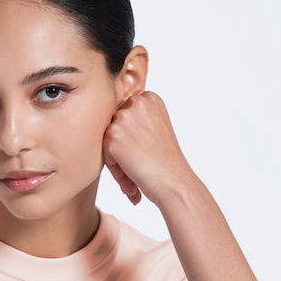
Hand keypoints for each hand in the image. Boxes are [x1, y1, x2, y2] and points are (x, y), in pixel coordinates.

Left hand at [102, 89, 195, 207]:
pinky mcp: (113, 135)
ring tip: (135, 179)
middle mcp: (137, 102)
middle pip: (115, 127)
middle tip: (139, 170)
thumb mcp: (157, 129)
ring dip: (118, 162)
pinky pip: (105, 154)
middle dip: (123, 150)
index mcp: (150, 98)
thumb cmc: (168, 163)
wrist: (175, 181)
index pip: (126, 116)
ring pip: (109, 141)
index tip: (143, 155)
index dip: (132, 140)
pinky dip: (116, 171)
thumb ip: (139, 121)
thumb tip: (116, 125)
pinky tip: (132, 181)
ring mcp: (124, 117)